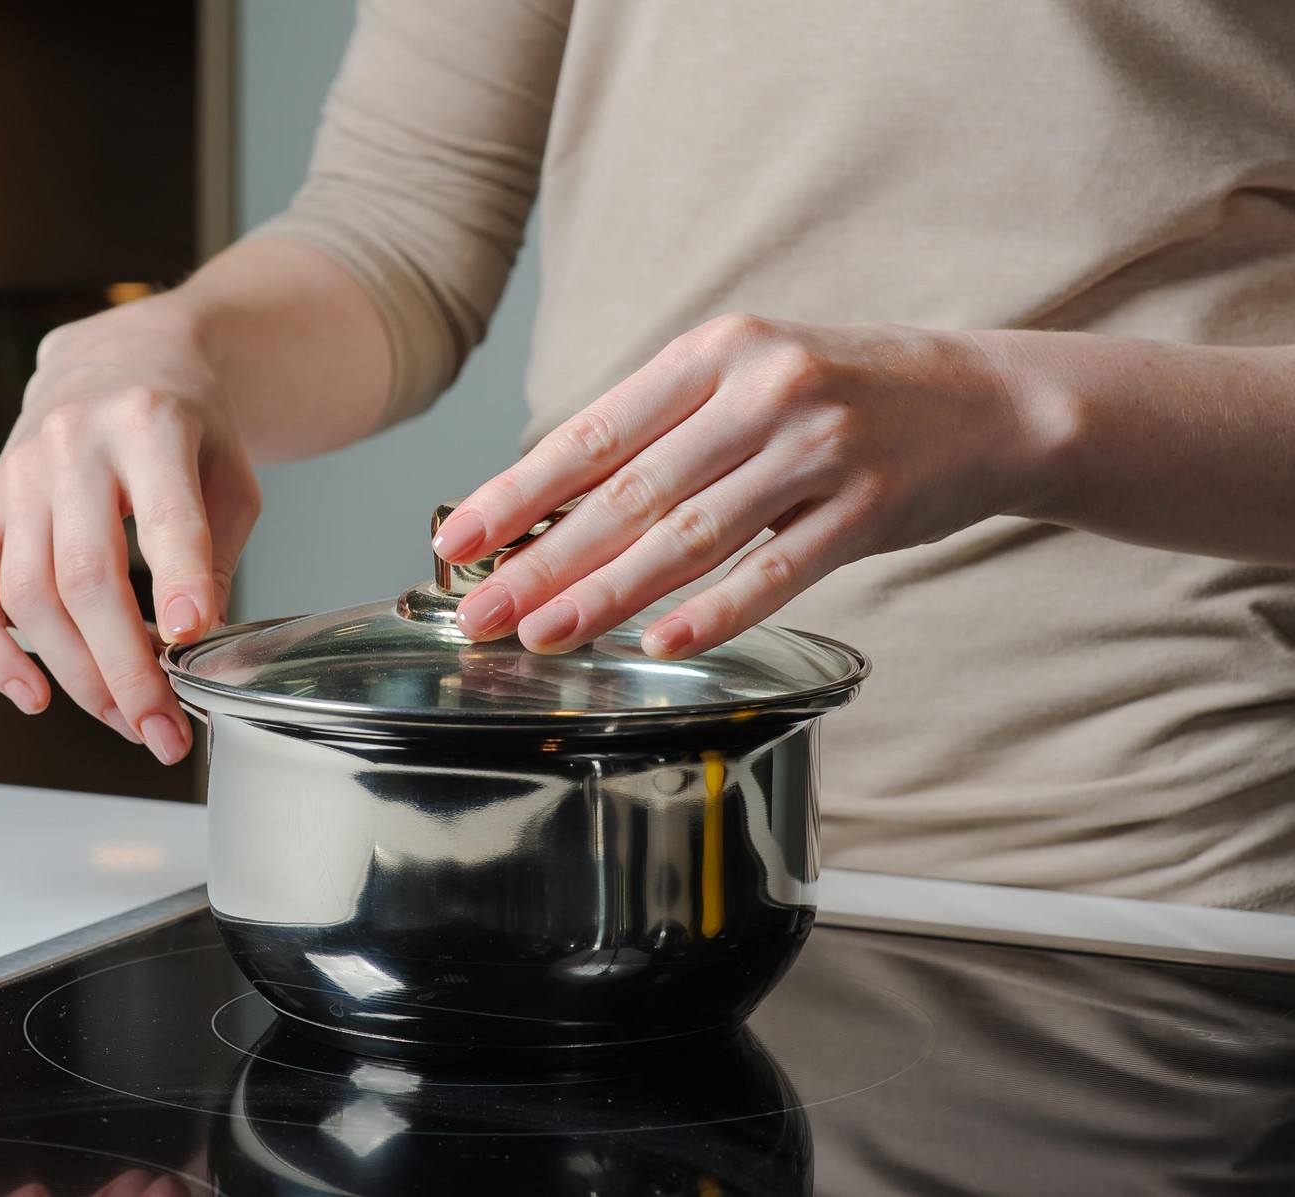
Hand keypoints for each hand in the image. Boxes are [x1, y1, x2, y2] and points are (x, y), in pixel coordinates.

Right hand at [0, 298, 260, 763]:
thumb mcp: (229, 475)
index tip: (190, 639)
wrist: (123, 357)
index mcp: (149, 423)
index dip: (176, 581)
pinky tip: (31, 694)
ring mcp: (19, 471)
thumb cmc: (184, 422)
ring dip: (74, 674)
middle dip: (124, 668)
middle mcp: (72, 442)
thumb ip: (211, 555)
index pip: (162, 515)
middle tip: (161, 727)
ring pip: (28, 594)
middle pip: (84, 576)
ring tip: (122, 719)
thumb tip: (192, 644)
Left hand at [433, 313, 1059, 657]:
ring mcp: (821, 446)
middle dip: (544, 560)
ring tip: (545, 634)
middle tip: (480, 611)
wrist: (988, 399)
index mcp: (716, 352)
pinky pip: (779, 567)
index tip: (458, 539)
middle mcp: (763, 389)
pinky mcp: (871, 504)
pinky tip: (664, 642)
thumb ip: (664, 434)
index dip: (519, 493)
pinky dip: (718, 609)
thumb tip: (553, 507)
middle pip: (631, 491)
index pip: (595, 432)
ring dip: (609, 593)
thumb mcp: (749, 382)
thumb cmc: (844, 395)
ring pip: (692, 534)